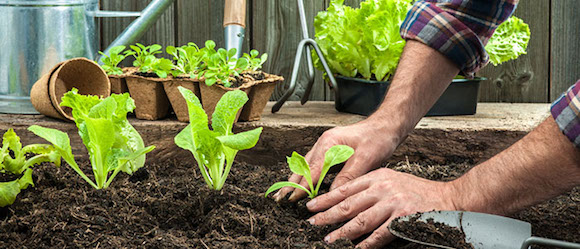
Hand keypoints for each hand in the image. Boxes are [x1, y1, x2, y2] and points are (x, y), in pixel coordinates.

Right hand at [273, 121, 400, 201]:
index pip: (311, 170)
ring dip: (295, 180)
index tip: (291, 199)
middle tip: (279, 199)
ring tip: (285, 193)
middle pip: (303, 167)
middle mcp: (324, 143)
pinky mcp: (331, 149)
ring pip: (306, 165)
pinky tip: (302, 183)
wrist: (387, 126)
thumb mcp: (365, 159)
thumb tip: (332, 194)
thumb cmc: (378, 138)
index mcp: (329, 143)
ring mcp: (326, 145)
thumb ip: (347, 176)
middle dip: (291, 183)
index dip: (301, 186)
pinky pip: (313, 164)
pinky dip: (305, 175)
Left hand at [305, 168, 456, 248]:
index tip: (311, 206)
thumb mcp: (392, 181)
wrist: (448, 198)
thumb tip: (346, 203)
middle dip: (327, 215)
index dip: (326, 198)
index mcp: (378, 177)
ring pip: (360, 220)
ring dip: (342, 232)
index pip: (345, 188)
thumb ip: (371, 189)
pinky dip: (366, 244)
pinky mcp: (403, 219)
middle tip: (312, 222)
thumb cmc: (418, 192)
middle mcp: (383, 188)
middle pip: (348, 204)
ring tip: (328, 238)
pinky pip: (379, 234)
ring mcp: (393, 203)